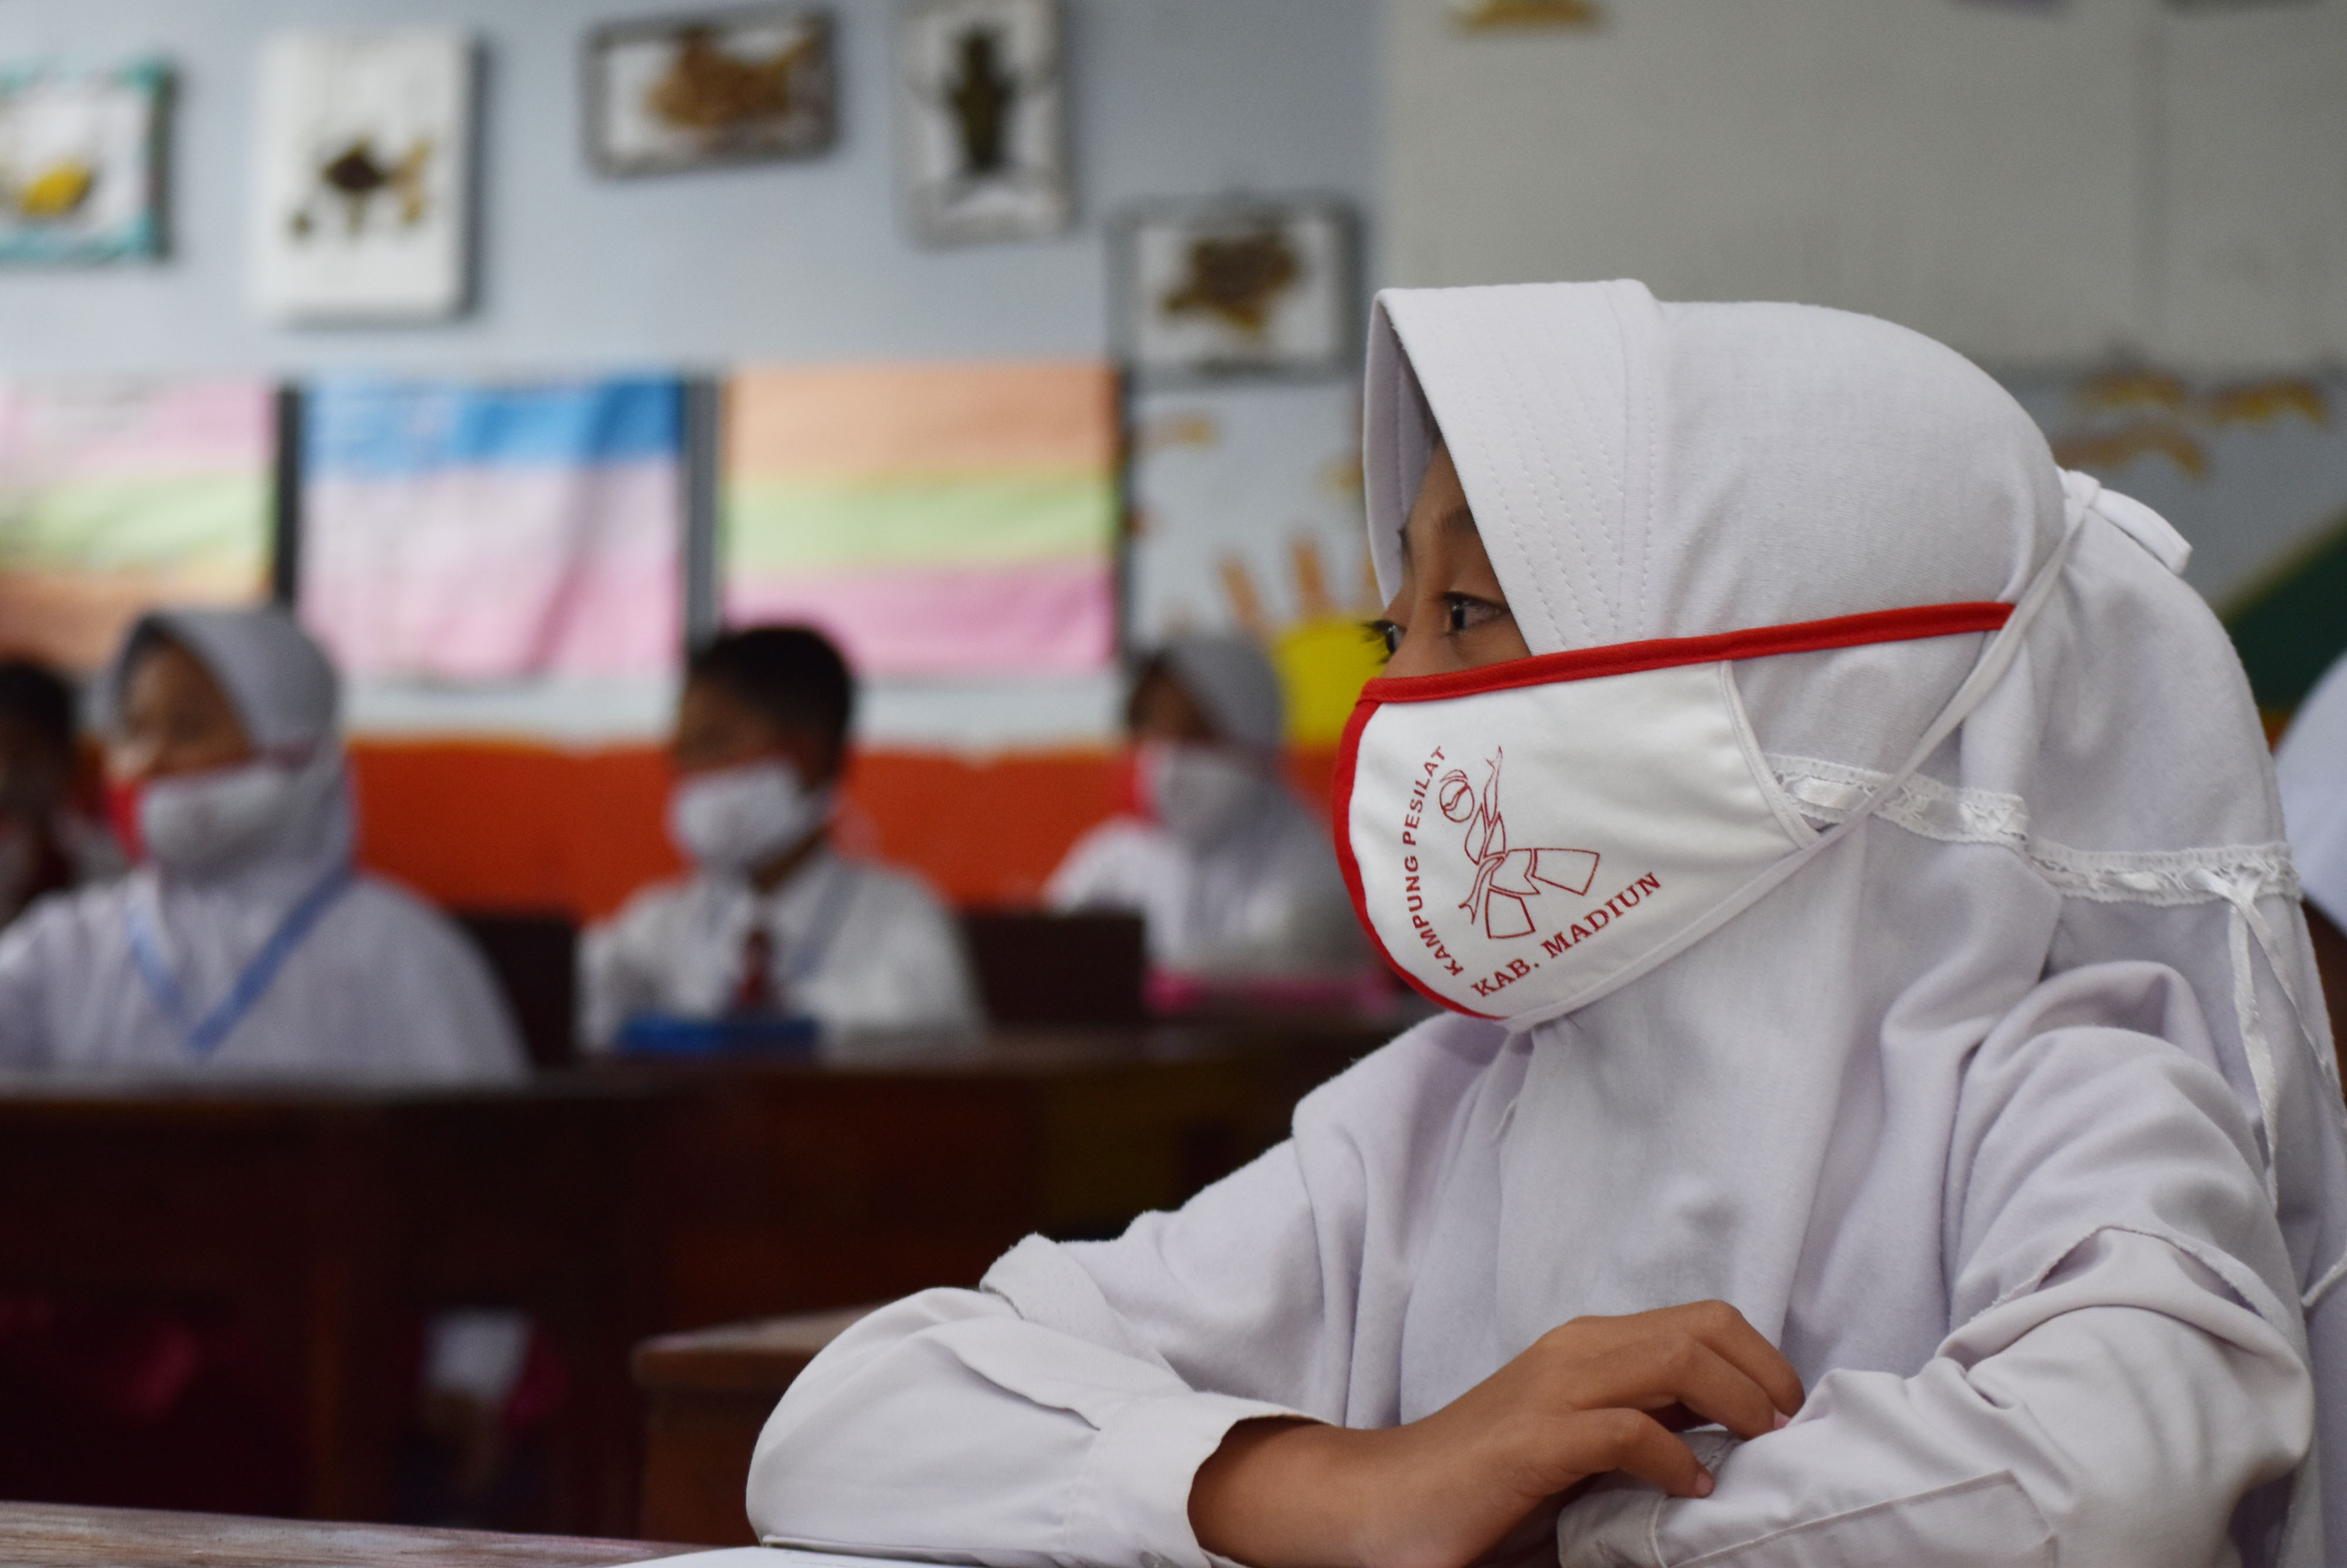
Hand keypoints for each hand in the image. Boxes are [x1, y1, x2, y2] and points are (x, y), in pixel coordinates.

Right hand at [1187, 1300, 1802, 1567]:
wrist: (1381, 1504)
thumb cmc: (1482, 1484)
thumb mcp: (1574, 1444)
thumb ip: (1637, 1428)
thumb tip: (1720, 1443)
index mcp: (1587, 1347)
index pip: (1700, 1321)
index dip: (1760, 1359)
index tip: (1788, 1413)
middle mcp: (1575, 1351)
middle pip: (1704, 1327)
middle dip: (1767, 1374)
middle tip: (1791, 1429)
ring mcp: (1553, 1390)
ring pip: (1677, 1358)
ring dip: (1739, 1402)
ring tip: (1761, 1447)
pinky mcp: (1534, 1441)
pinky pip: (1628, 1430)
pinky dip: (1676, 1457)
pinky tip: (1692, 1490)